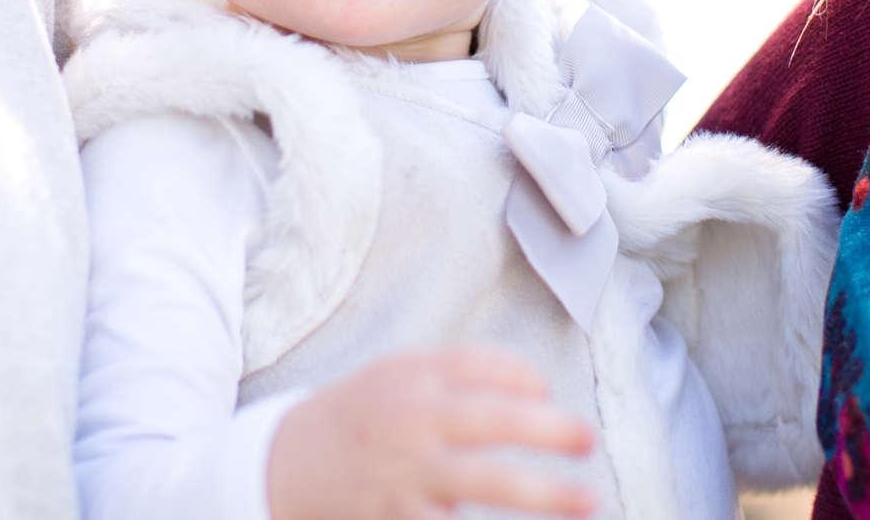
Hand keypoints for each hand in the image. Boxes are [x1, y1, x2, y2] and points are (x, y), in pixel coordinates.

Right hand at [265, 346, 597, 519]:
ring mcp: (404, 471)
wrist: (280, 462)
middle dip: (549, 428)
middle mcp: (411, 419)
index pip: (484, 365)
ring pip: (483, 481)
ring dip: (542, 493)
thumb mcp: (396, 376)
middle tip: (587, 439)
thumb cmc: (359, 416)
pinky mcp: (393, 516)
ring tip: (588, 501)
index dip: (527, 377)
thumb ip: (457, 374)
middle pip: (493, 417)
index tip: (548, 394)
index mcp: (413, 375)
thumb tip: (535, 388)